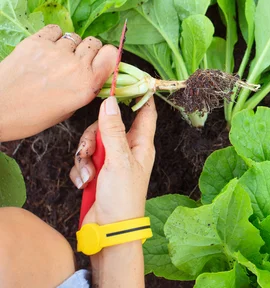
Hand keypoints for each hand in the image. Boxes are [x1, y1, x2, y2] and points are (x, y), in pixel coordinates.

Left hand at [0, 25, 117, 141]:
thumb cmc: (32, 116)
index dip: (106, 56)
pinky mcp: (36, 42)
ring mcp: (55, 51)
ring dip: (69, 45)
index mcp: (87, 84)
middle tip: (75, 61)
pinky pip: (55, 30)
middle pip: (94, 43)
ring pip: (74, 37)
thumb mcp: (69, 110)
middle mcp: (75, 65)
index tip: (100, 61)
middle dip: (88, 51)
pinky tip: (46, 48)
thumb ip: (85, 89)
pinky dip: (53, 36)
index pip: (112, 54)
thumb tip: (92, 75)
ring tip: (56, 57)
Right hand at [71, 97, 155, 287]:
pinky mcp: (98, 173)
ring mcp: (112, 161)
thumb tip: (110, 101)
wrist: (109, 231)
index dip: (138, 96)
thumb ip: (113, 130)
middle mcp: (128, 150)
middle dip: (94, 136)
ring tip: (89, 174)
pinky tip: (85, 183)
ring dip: (85, 157)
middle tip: (91, 151)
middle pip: (108, 125)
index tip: (126, 82)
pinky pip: (84, 160)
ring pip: (92, 142)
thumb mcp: (118, 160)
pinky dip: (81, 170)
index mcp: (142, 144)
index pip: (144, 112)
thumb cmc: (123, 198)